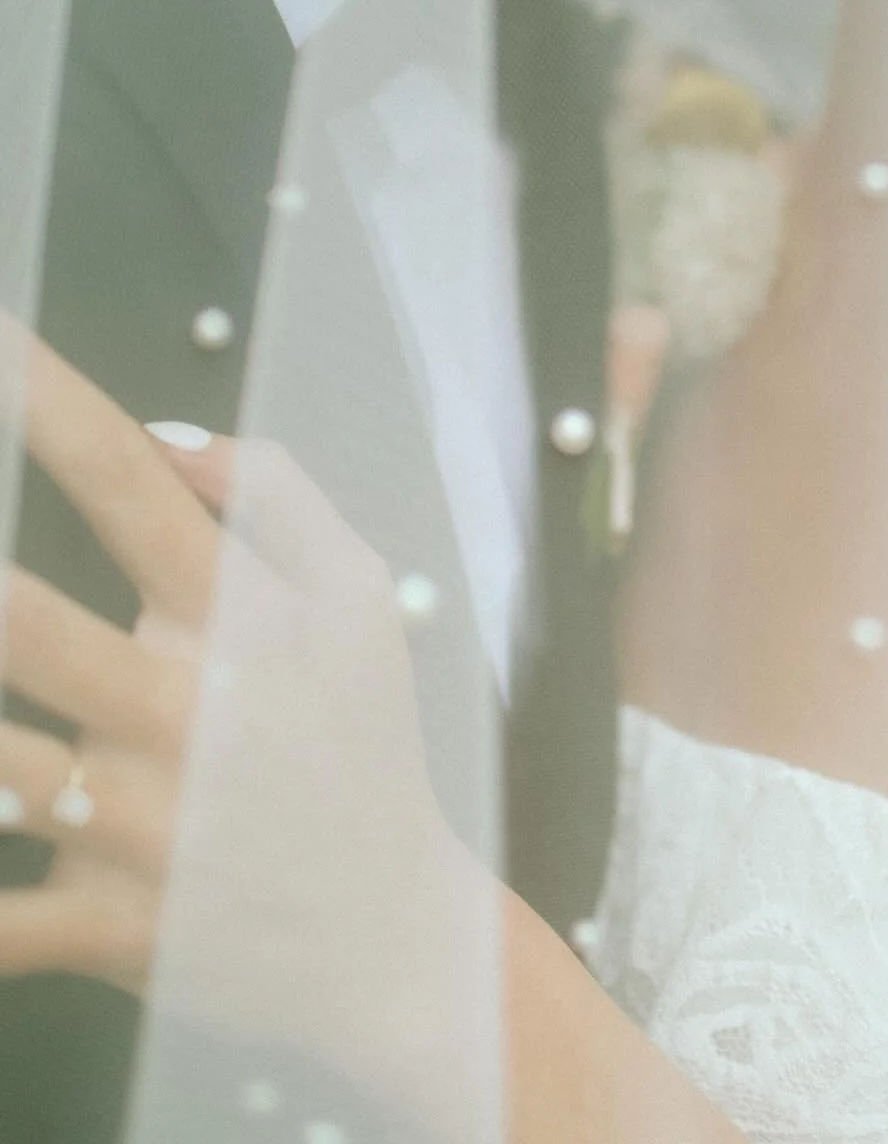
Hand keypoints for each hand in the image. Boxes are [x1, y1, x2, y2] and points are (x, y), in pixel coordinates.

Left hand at [0, 333, 495, 1117]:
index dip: (53, 406)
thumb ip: (279, 496)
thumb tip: (165, 436)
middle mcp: (178, 713)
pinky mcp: (102, 925)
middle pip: (29, 627)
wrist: (391, 941)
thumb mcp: (362, 601)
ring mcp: (134, 826)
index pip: (133, 489)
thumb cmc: (362, 748)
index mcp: (240, 622)